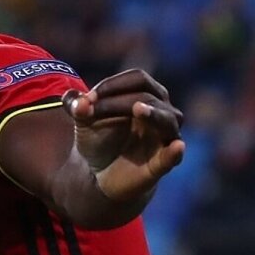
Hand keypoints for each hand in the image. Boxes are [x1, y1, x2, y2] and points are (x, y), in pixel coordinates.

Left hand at [65, 69, 184, 201]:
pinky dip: (174, 152)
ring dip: (152, 114)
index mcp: (146, 95)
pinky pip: (173, 156)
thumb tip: (79, 102)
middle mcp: (162, 112)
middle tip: (90, 109)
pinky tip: (177, 146)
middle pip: (147, 97)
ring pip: (166, 120)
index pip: (138, 79)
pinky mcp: (162, 163)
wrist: (98, 176)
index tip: (87, 98)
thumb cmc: (98, 140)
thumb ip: (77, 108)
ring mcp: (164, 138)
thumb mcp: (83, 122)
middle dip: (117, 102)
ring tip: (138, 109)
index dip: (113, 84)